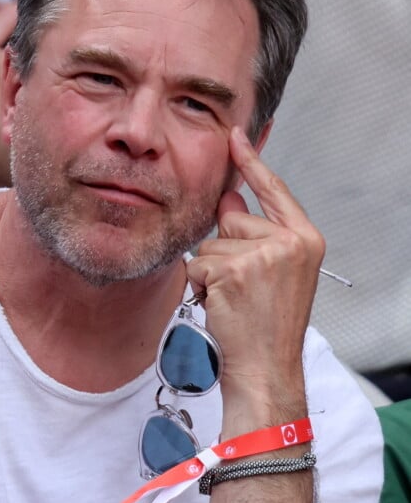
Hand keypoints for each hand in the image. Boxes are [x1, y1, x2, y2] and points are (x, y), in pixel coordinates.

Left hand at [186, 126, 324, 417]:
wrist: (266, 368)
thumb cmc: (267, 326)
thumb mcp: (274, 273)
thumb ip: (255, 233)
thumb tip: (228, 197)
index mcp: (305, 239)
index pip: (274, 190)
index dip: (252, 161)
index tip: (235, 134)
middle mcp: (290, 242)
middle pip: (232, 217)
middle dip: (225, 249)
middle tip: (242, 287)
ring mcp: (264, 255)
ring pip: (210, 242)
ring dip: (210, 270)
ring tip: (233, 299)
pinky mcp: (235, 270)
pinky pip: (197, 262)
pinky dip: (199, 284)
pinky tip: (220, 305)